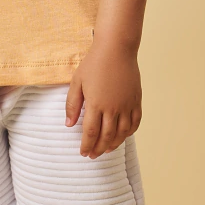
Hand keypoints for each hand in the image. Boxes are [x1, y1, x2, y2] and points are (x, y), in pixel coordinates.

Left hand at [65, 43, 141, 157]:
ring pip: (122, 133)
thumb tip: (69, 124)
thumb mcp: (77, 82)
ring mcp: (127, 105)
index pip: (90, 133)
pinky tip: (123, 136)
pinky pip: (135, 122)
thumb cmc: (94, 63)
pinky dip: (129, 132)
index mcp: (96, 104)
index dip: (86, 145)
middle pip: (106, 136)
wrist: (116, 48)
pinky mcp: (136, 100)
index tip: (83, 153)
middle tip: (93, 155)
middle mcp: (113, 108)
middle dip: (98, 149)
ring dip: (114, 144)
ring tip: (106, 150)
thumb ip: (72, 104)